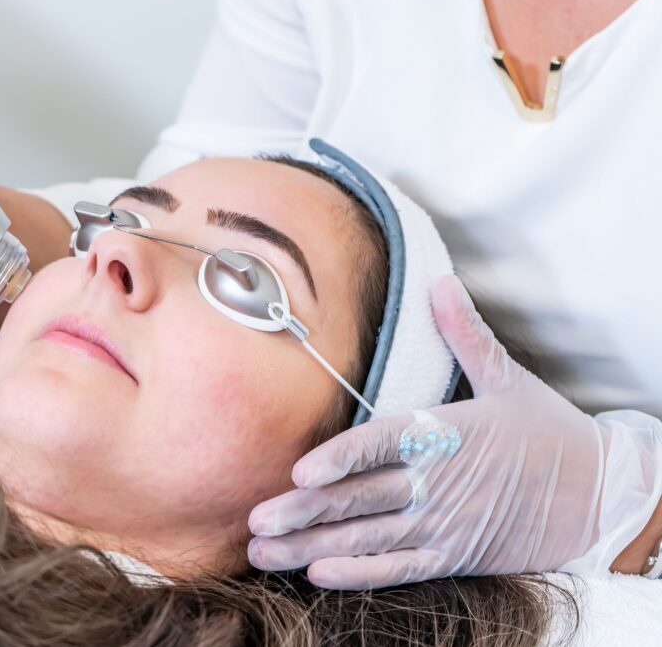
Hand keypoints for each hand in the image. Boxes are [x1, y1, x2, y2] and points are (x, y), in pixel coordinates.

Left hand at [247, 276, 609, 588]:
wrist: (601, 497)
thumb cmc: (548, 433)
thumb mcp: (509, 379)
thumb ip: (465, 334)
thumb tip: (440, 281)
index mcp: (446, 434)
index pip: (383, 444)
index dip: (341, 459)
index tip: (300, 472)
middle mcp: (438, 483)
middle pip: (362, 499)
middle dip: (305, 511)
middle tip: (254, 519)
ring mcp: (444, 524)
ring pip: (369, 539)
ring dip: (312, 546)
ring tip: (264, 551)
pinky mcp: (452, 555)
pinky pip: (400, 569)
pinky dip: (360, 574)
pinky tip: (318, 574)